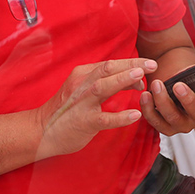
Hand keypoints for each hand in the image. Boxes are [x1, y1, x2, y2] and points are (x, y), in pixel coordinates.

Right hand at [37, 58, 158, 157]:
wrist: (42, 130)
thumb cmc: (69, 111)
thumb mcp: (86, 90)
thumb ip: (109, 83)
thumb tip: (136, 79)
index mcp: (83, 75)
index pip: (110, 64)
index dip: (131, 63)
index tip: (150, 64)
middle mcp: (81, 85)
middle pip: (108, 69)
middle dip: (131, 65)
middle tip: (152, 64)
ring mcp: (81, 103)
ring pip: (103, 87)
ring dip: (122, 81)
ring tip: (141, 79)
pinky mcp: (83, 122)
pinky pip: (103, 119)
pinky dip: (120, 117)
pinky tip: (135, 115)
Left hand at [139, 78, 194, 135]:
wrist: (173, 84)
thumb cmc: (186, 79)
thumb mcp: (193, 75)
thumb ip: (193, 76)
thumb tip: (186, 73)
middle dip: (187, 99)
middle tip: (178, 86)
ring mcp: (184, 124)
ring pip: (174, 118)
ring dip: (164, 101)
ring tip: (157, 85)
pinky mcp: (168, 128)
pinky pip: (157, 123)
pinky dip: (149, 110)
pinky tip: (146, 96)